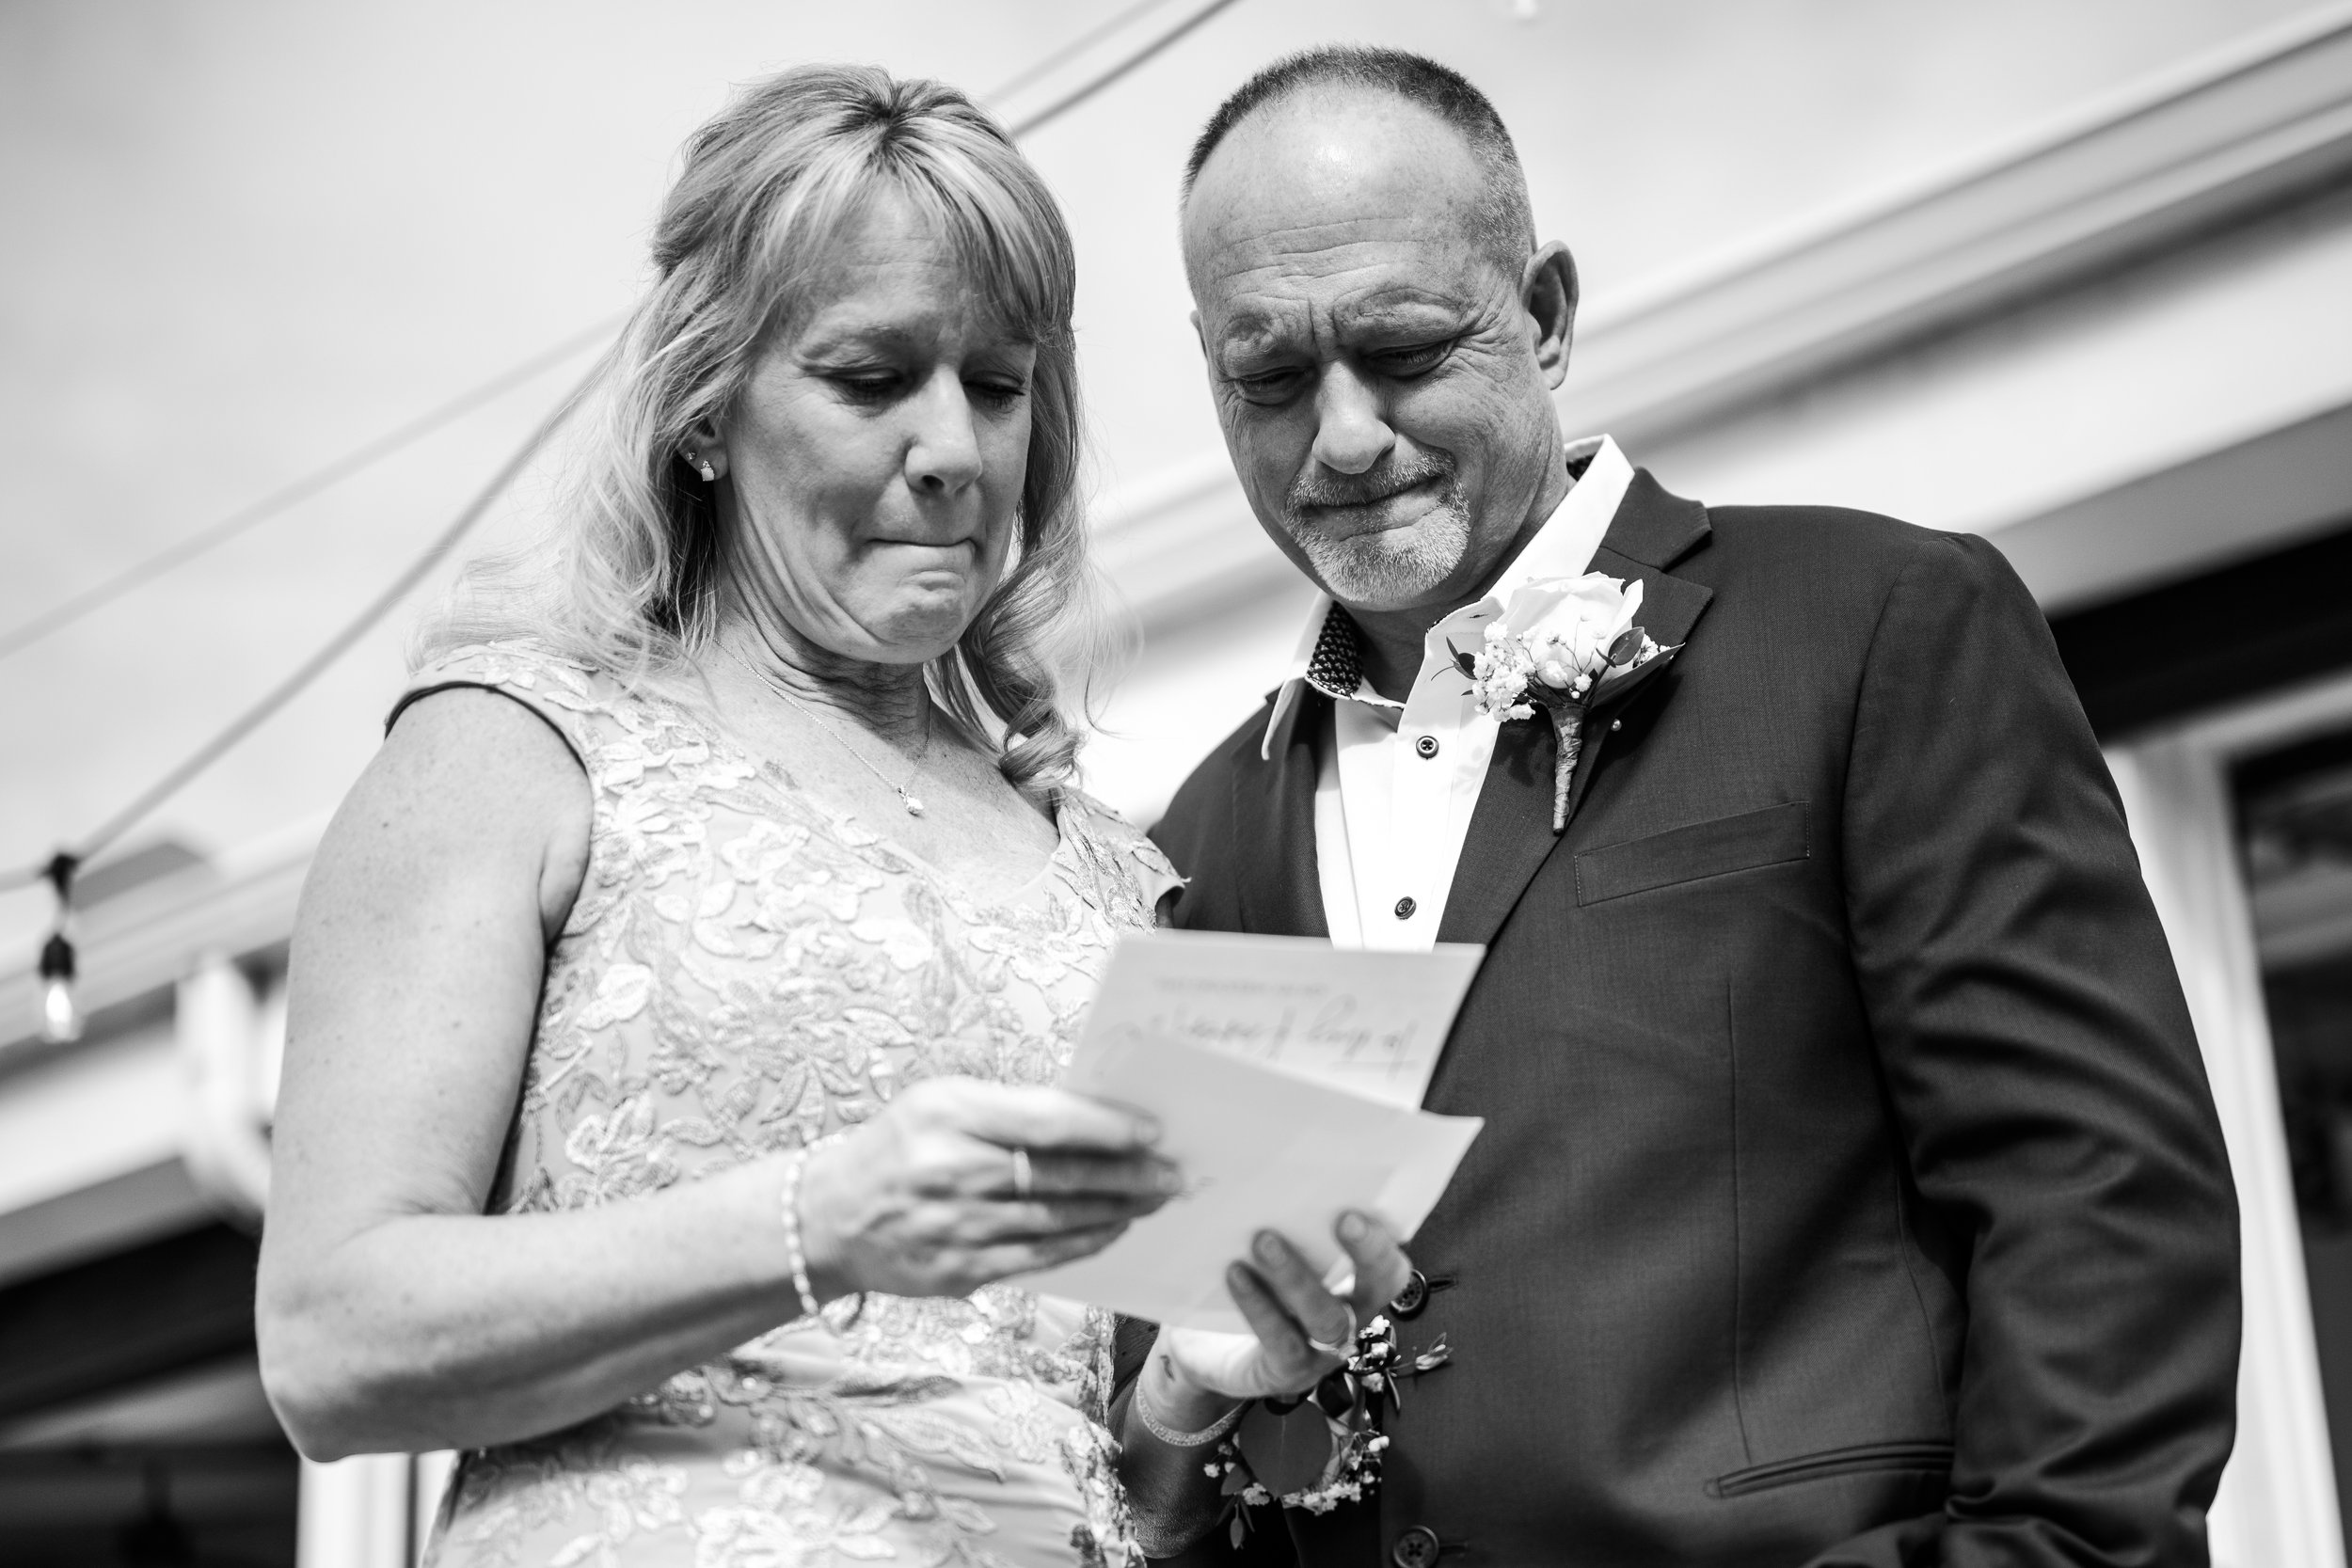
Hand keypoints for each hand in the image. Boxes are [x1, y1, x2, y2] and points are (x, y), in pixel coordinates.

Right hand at [797, 1076, 1178, 1301]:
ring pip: (1057, 1221)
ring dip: (1116, 1211)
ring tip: (1154, 1200)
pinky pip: (1039, 1259)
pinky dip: (1083, 1243)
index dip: (1107, 1128)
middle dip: (1127, 1175)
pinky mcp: (960, 1272)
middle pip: (1060, 1176)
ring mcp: (955, 1227)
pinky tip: (1112, 1229)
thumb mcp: (941, 1104)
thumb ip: (1010, 1110)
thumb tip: (1095, 1119)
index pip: (1046, 1122)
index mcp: (949, 1115)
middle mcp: (950, 1170)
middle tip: (1172, 1173)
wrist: (830, 1217)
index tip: (1152, 1130)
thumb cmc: (900, 1146)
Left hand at [1144, 1211, 1412, 1429]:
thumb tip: (1275, 1159)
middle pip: (1377, 1288)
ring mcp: (1320, 1350)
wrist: (1201, 1348)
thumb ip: (1284, 1218)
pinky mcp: (1283, 1372)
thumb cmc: (1245, 1284)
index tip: (1362, 1203)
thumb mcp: (1267, 1248)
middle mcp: (1348, 1317)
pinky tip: (1235, 1273)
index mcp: (1352, 1283)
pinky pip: (1281, 1340)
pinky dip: (1259, 1305)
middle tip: (1343, 1217)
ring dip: (1298, 1276)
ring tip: (1264, 1239)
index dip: (1385, 1239)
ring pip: (1326, 1315)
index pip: (1390, 1263)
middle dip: (1368, 1253)